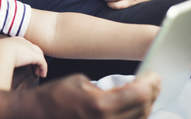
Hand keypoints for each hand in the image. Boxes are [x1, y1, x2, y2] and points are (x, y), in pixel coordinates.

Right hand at [0, 37, 47, 77]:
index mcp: (11, 40)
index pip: (22, 44)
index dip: (24, 53)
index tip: (24, 60)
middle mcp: (21, 42)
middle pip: (32, 48)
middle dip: (34, 56)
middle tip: (34, 66)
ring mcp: (28, 48)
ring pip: (38, 55)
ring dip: (39, 64)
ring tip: (39, 72)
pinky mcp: (33, 55)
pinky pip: (41, 62)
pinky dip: (43, 68)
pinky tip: (41, 74)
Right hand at [18, 73, 159, 118]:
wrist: (36, 115)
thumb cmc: (55, 96)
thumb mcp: (80, 81)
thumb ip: (107, 87)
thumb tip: (128, 89)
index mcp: (100, 104)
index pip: (138, 94)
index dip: (150, 84)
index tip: (155, 75)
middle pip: (142, 110)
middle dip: (152, 94)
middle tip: (155, 82)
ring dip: (146, 106)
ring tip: (147, 94)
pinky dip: (135, 116)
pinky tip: (135, 107)